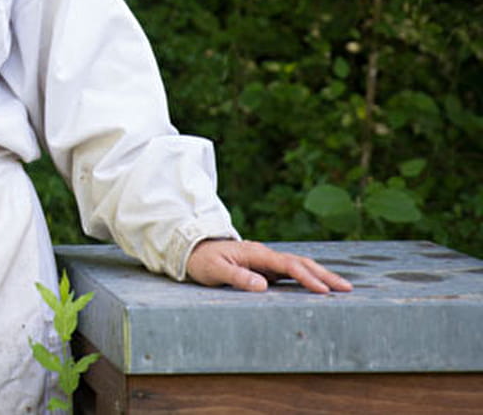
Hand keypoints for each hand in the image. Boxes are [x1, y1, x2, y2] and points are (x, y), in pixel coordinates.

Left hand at [186, 239, 352, 293]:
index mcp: (256, 253)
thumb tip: (264, 286)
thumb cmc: (202, 260)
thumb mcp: (214, 270)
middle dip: (325, 275)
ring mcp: (266, 260)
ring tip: (341, 288)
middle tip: (347, 288)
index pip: (288, 265)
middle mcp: (265, 254)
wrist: (192, 249)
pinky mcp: (265, 266)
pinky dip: (308, 277)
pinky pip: (290, 271)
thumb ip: (237, 277)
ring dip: (320, 275)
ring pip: (299, 265)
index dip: (307, 278)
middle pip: (301, 262)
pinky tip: (319, 286)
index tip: (324, 290)